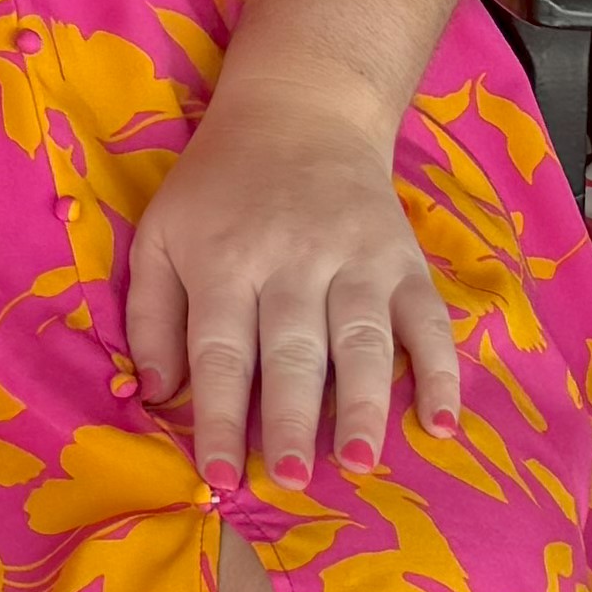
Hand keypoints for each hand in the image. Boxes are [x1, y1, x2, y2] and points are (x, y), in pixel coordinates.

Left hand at [123, 73, 460, 495]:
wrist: (300, 111)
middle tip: (293, 480)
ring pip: (362, 341)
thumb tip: (156, 395)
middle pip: (291, 351)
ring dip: (362, 405)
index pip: (218, 353)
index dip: (218, 419)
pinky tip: (440, 423)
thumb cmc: (217, 186)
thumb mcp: (160, 234)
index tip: (220, 480)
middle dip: (291, 419)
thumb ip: (150, 314)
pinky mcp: (404, 259)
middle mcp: (291, 261)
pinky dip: (440, 373)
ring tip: (359, 463)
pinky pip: (428, 322)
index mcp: (223, 260)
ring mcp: (355, 259)